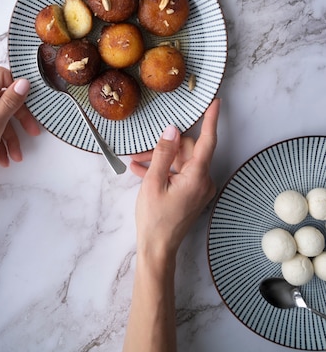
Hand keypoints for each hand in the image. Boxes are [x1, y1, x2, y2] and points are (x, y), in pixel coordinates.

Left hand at [0, 67, 40, 197]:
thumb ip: (10, 102)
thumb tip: (23, 82)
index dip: (17, 86)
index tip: (31, 100)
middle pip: (2, 99)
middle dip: (19, 117)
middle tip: (33, 131)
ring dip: (11, 135)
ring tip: (17, 154)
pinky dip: (0, 140)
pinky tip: (5, 157)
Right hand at [130, 99, 219, 265]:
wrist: (157, 250)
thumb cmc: (155, 219)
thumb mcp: (153, 182)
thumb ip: (163, 153)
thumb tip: (172, 130)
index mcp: (197, 177)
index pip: (207, 141)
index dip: (211, 119)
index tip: (215, 102)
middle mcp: (203, 181)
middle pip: (187, 152)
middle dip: (165, 148)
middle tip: (140, 152)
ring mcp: (198, 189)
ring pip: (180, 163)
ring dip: (159, 160)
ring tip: (136, 162)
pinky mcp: (192, 194)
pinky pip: (179, 174)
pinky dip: (162, 171)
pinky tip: (141, 170)